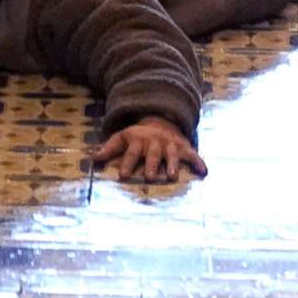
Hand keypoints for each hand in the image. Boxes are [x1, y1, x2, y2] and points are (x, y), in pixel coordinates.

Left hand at [92, 116, 207, 184]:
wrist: (161, 120)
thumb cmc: (138, 136)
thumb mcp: (122, 137)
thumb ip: (109, 148)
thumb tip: (93, 159)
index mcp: (139, 141)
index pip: (131, 152)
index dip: (127, 163)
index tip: (122, 175)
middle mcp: (155, 142)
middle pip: (152, 154)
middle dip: (151, 165)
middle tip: (149, 177)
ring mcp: (170, 144)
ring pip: (172, 154)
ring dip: (172, 164)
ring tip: (172, 177)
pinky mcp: (183, 147)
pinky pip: (192, 154)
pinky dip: (198, 162)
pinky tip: (204, 172)